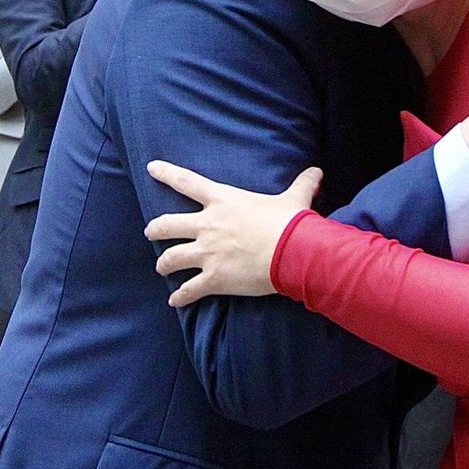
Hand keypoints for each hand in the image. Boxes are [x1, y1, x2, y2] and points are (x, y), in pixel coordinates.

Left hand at [144, 162, 322, 307]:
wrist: (292, 253)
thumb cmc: (291, 223)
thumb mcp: (295, 198)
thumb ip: (302, 184)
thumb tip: (317, 172)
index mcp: (222, 200)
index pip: (187, 182)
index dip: (166, 173)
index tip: (151, 168)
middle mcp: (208, 225)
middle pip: (168, 225)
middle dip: (155, 229)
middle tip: (151, 232)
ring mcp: (207, 253)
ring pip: (171, 258)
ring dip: (163, 264)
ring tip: (161, 268)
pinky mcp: (214, 278)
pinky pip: (189, 290)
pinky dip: (180, 296)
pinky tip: (174, 300)